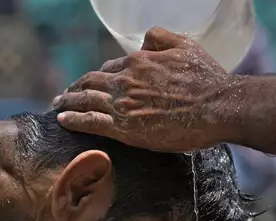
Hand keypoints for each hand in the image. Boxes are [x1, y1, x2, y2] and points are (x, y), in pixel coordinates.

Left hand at [53, 27, 241, 151]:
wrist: (217, 107)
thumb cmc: (206, 79)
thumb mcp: (185, 46)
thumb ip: (160, 38)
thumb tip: (143, 41)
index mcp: (138, 61)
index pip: (110, 67)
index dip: (100, 75)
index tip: (93, 83)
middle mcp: (125, 80)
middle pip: (91, 81)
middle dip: (75, 87)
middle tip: (65, 94)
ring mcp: (122, 104)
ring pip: (85, 99)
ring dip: (68, 102)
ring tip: (58, 105)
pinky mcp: (124, 127)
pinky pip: (90, 121)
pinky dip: (73, 119)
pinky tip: (62, 120)